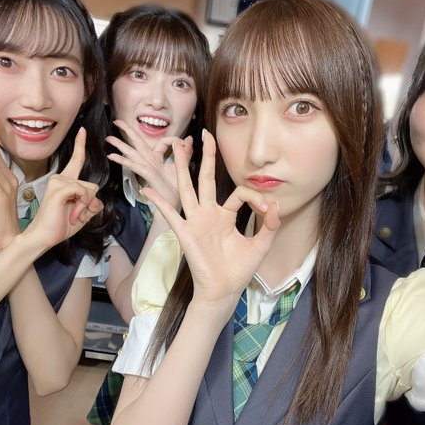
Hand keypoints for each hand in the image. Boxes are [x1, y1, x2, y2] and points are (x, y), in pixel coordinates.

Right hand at [24, 128, 103, 247]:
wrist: (42, 238)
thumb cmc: (59, 226)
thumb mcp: (82, 215)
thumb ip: (92, 205)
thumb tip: (96, 200)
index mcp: (64, 182)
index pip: (76, 160)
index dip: (80, 145)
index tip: (83, 130)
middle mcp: (60, 179)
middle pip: (92, 186)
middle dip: (89, 204)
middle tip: (75, 216)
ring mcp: (57, 183)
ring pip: (89, 189)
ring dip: (85, 207)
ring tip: (71, 216)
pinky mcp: (58, 189)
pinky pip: (82, 191)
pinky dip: (81, 205)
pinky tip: (72, 214)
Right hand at [107, 119, 193, 208]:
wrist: (174, 203)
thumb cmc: (176, 187)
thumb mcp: (182, 165)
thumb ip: (185, 152)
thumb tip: (189, 138)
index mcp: (158, 158)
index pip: (162, 141)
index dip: (174, 140)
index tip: (184, 142)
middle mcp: (150, 160)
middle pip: (138, 142)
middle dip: (127, 131)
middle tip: (117, 120)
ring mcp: (147, 166)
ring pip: (131, 152)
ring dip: (119, 144)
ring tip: (108, 138)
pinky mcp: (147, 174)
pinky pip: (134, 164)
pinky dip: (122, 160)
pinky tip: (112, 156)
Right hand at [143, 130, 279, 320]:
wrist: (224, 290)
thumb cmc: (239, 269)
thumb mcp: (261, 245)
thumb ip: (269, 225)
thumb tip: (276, 204)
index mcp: (226, 215)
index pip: (239, 194)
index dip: (256, 197)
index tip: (269, 208)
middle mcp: (209, 214)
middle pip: (205, 178)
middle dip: (206, 156)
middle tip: (205, 134)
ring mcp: (196, 221)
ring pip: (187, 188)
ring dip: (180, 167)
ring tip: (174, 146)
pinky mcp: (186, 233)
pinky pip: (171, 214)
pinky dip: (160, 202)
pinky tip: (148, 190)